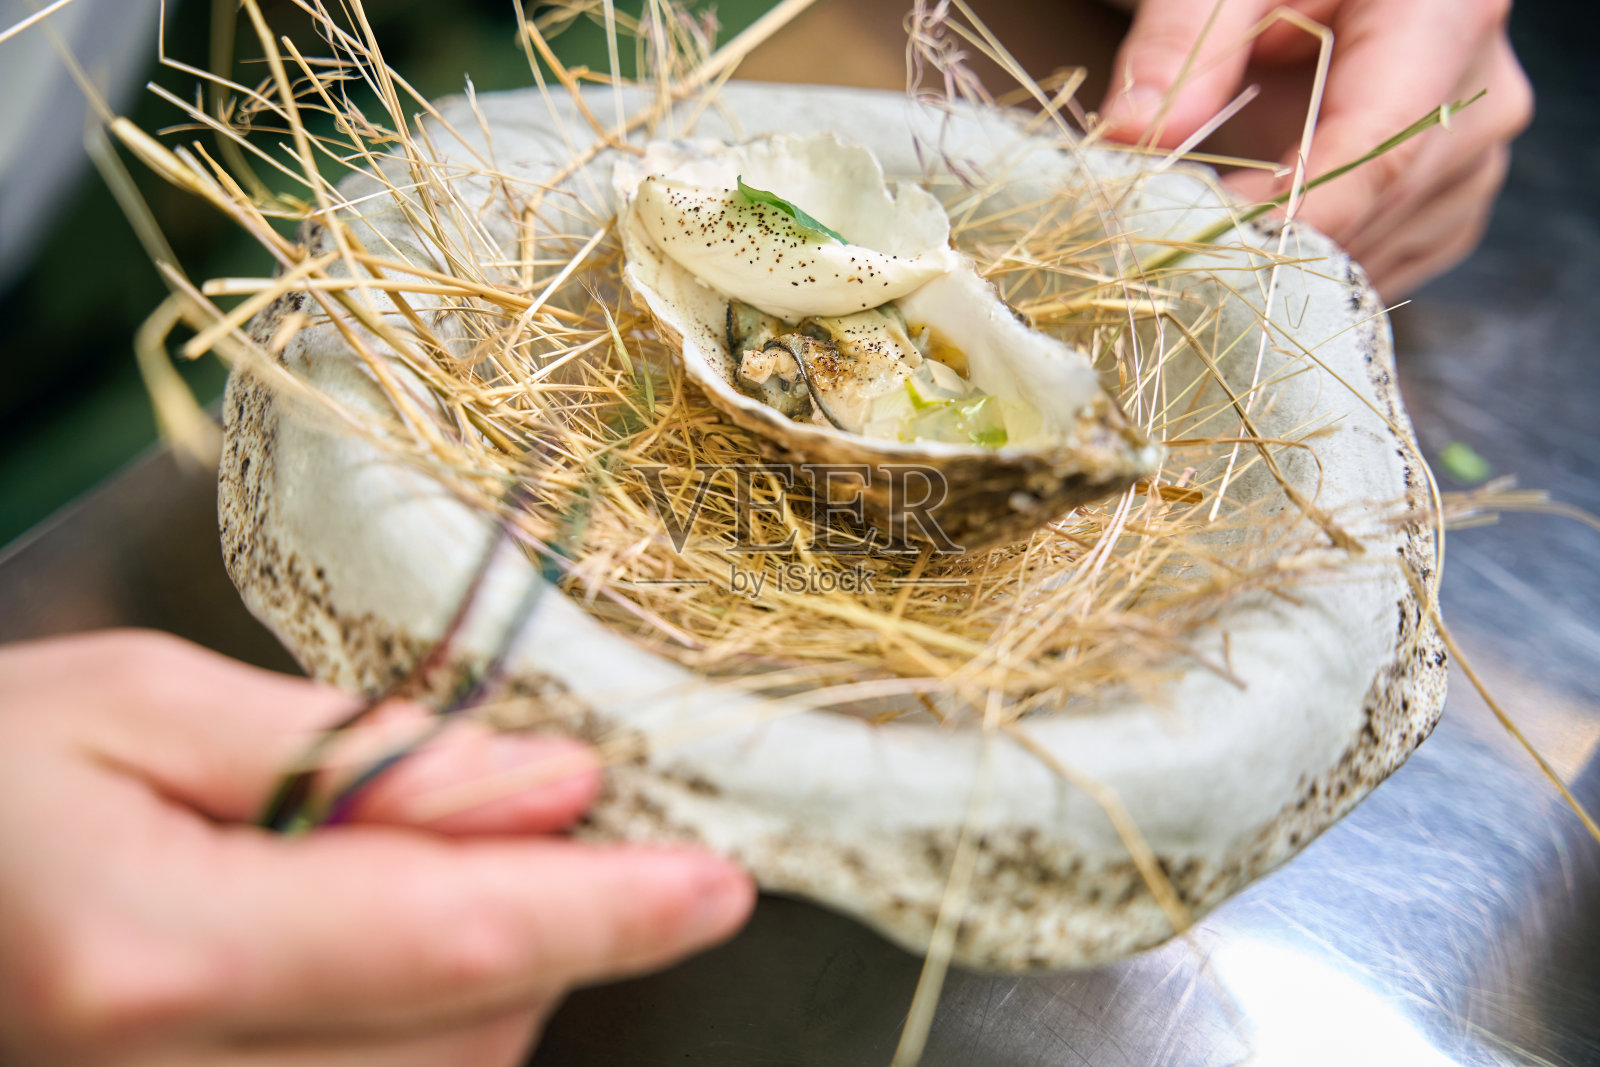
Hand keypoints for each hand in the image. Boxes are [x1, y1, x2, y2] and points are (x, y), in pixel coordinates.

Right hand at [0, 631, 753, 1065]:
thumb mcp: (138, 705)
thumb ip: (356, 753)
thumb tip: (547, 783)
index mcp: (153, 952)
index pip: (453, 942)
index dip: (607, 913)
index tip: (715, 884)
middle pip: (469, 1033)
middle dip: (540, 925)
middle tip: (514, 812)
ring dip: (482, 980)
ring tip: (396, 869)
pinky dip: (419, 1029)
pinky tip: (366, 949)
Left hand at [1099, 0, 1532, 297]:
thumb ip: (1181, 42)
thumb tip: (1133, 132)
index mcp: (1446, 17)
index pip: (1379, 149)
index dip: (1294, 215)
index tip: (1211, 249)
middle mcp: (1479, 100)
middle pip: (1369, 211)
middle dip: (1263, 238)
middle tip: (1167, 238)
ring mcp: (1473, 161)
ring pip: (1370, 253)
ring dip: (1281, 260)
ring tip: (1204, 226)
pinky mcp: (1449, 206)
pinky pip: (1379, 266)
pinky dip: (1308, 269)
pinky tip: (1254, 240)